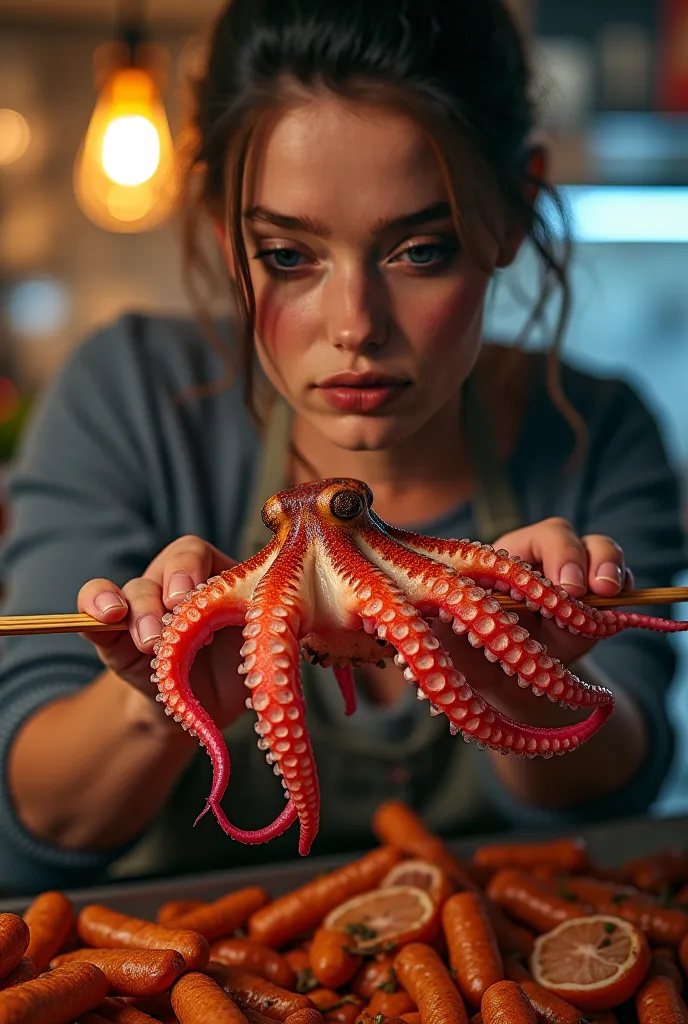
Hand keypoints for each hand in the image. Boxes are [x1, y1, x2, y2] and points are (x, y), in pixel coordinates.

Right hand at [77, 536, 246, 731]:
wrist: (201, 710)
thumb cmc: (239, 670)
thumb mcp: (258, 647)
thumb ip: (263, 630)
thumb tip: (283, 627)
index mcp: (215, 576)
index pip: (195, 553)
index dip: (189, 569)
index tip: (188, 597)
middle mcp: (175, 584)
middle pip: (162, 568)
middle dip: (164, 594)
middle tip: (169, 624)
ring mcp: (143, 608)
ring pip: (131, 590)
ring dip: (137, 613)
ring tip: (149, 643)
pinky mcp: (114, 636)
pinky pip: (92, 610)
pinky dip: (91, 608)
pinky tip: (100, 619)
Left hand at [433, 517, 631, 723]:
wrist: (496, 684)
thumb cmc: (461, 651)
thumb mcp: (441, 638)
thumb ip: (427, 624)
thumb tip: (393, 625)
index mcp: (499, 560)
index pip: (527, 537)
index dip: (552, 552)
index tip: (559, 586)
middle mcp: (535, 563)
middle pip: (567, 536)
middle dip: (583, 557)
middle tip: (583, 590)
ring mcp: (569, 581)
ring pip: (600, 552)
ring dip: (611, 567)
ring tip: (609, 593)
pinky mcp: (593, 606)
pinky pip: (620, 585)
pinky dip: (627, 591)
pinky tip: (622, 605)